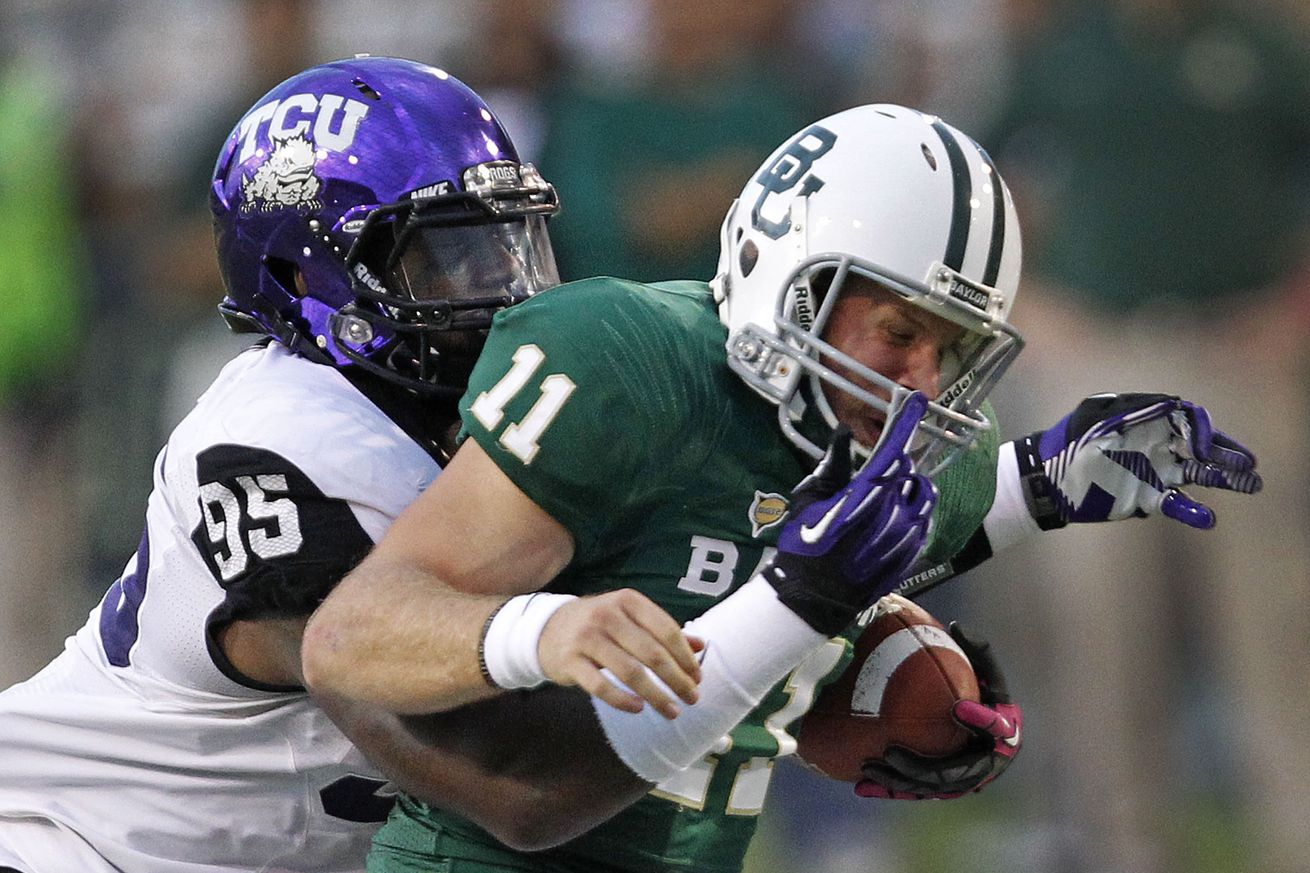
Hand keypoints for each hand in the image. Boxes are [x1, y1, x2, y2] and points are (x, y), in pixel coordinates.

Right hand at [538, 590, 703, 719]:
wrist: (546, 628)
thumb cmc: (599, 625)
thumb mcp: (630, 619)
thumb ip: (663, 631)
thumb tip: (701, 646)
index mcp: (628, 601)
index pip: (666, 630)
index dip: (685, 657)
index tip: (698, 678)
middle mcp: (607, 615)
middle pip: (652, 653)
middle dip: (677, 679)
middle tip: (692, 699)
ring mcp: (586, 638)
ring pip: (629, 672)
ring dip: (656, 695)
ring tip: (672, 711)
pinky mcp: (570, 661)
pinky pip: (600, 685)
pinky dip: (622, 699)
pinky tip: (638, 708)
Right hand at [764, 392, 937, 634]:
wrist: (812, 597)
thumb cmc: (803, 544)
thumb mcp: (808, 498)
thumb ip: (831, 465)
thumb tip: (842, 433)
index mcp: (864, 493)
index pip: (891, 449)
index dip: (905, 422)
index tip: (917, 402)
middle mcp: (892, 511)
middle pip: (907, 472)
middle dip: (894, 467)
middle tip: (871, 478)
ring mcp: (906, 535)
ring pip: (922, 495)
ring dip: (908, 488)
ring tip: (886, 497)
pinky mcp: (912, 554)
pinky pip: (924, 522)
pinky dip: (913, 512)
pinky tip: (892, 520)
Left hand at [856, 622, 1020, 799]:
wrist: (978, 720)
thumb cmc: (985, 691)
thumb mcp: (987, 667)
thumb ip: (977, 649)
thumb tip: (956, 626)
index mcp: (1003, 736)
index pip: (996, 731)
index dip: (982, 722)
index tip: (961, 707)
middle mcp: (985, 765)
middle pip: (954, 775)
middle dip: (922, 769)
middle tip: (891, 752)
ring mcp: (963, 781)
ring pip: (930, 788)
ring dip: (900, 782)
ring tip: (870, 768)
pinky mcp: (942, 787)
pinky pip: (914, 790)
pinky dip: (890, 789)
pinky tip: (861, 786)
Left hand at [1015, 393, 1260, 529]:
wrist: (1045, 477)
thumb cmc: (1067, 440)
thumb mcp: (1095, 415)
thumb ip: (1135, 409)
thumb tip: (1175, 404)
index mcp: (1147, 421)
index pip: (1188, 421)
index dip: (1201, 430)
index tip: (1201, 445)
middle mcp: (1157, 446)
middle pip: (1201, 448)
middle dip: (1227, 454)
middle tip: (1251, 465)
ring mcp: (1153, 472)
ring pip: (1197, 474)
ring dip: (1224, 479)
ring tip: (1253, 484)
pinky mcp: (1145, 498)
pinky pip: (1174, 504)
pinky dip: (1191, 511)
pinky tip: (1208, 519)